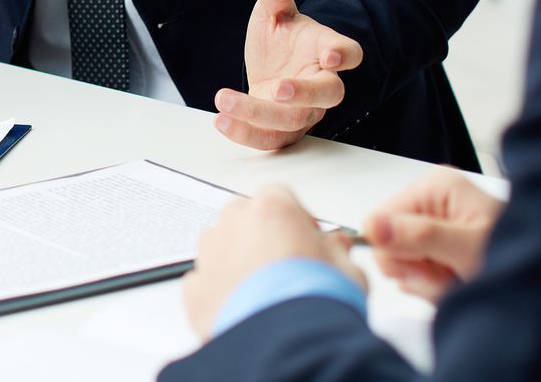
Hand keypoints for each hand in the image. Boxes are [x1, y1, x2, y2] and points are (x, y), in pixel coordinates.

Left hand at [184, 185, 364, 341]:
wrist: (284, 343)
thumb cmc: (314, 303)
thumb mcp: (346, 271)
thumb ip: (336, 250)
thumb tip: (334, 247)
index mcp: (272, 210)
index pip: (280, 197)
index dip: (295, 219)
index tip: (307, 239)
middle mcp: (235, 225)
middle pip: (244, 216)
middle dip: (261, 234)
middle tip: (285, 265)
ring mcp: (210, 256)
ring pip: (219, 246)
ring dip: (237, 260)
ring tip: (264, 292)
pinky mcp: (194, 291)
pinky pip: (204, 282)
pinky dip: (219, 292)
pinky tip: (242, 310)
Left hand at [215, 0, 363, 149]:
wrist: (266, 69)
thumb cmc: (278, 40)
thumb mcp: (272, 11)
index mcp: (325, 50)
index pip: (349, 53)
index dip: (344, 56)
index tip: (329, 55)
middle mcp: (320, 83)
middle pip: (329, 95)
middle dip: (304, 94)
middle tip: (276, 89)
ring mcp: (304, 111)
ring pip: (293, 120)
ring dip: (258, 113)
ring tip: (225, 100)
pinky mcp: (282, 131)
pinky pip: (271, 140)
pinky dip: (246, 134)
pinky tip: (222, 120)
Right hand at [362, 167, 503, 301]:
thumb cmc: (519, 255)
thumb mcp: (466, 248)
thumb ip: (419, 236)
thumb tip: (374, 226)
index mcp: (436, 186)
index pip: (379, 218)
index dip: (394, 250)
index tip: (424, 266)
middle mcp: (433, 201)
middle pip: (390, 242)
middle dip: (415, 269)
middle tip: (447, 276)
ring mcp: (438, 224)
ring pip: (403, 261)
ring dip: (427, 281)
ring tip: (458, 279)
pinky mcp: (443, 245)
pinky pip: (419, 270)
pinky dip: (436, 285)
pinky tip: (458, 282)